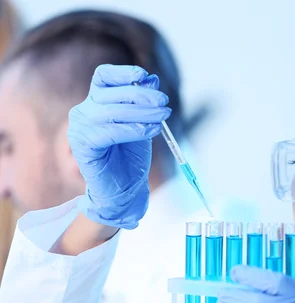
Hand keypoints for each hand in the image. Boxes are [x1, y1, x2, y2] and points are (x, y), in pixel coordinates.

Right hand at [68, 64, 170, 228]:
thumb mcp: (143, 123)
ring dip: (142, 113)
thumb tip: (152, 79)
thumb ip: (144, 102)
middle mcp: (83, 111)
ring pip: (112, 112)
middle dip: (142, 96)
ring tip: (163, 117)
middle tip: (165, 102)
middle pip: (111, 93)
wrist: (124, 188)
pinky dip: (132, 129)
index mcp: (96, 101)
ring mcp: (80, 128)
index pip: (103, 77)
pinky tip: (151, 130)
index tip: (144, 76)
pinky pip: (108, 132)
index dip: (123, 73)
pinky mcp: (83, 146)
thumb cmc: (131, 155)